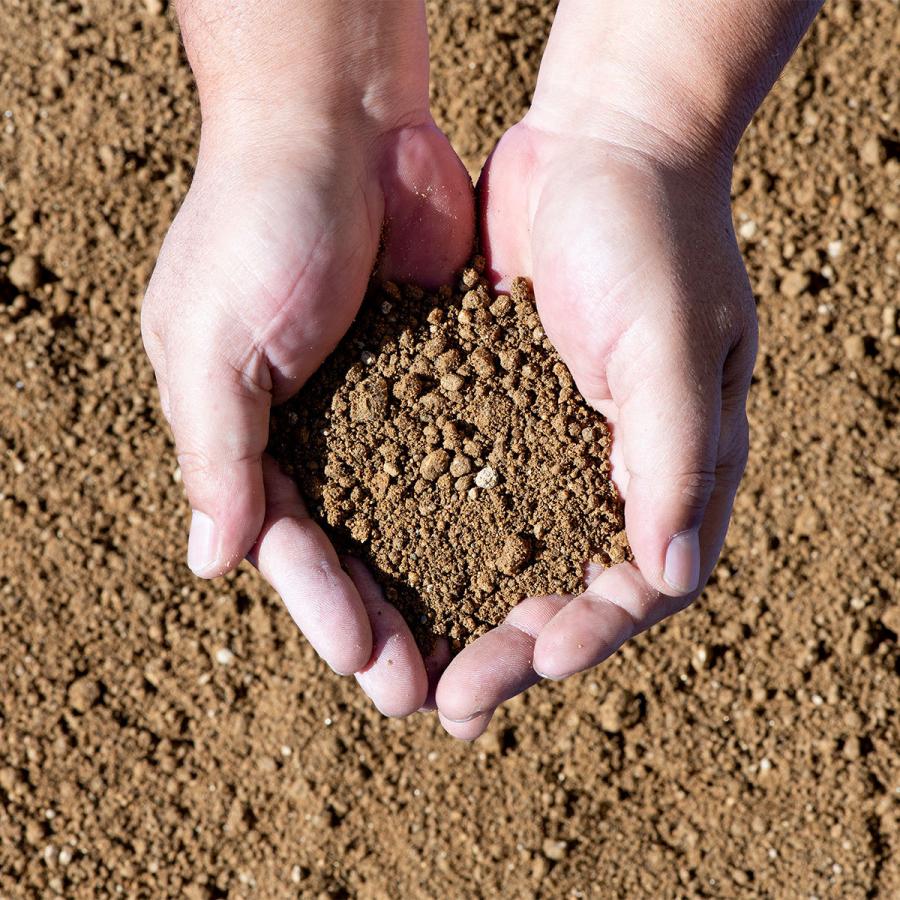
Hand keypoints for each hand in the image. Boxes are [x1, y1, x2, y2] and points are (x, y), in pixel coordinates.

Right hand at [141, 1, 473, 715]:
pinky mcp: (445, 373)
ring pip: (416, 515)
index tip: (368, 666)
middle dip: (390, 617)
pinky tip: (521, 553)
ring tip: (486, 647)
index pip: (289, 545)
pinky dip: (489, 505)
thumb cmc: (258, 220)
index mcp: (249, 434)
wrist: (337, 123)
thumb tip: (212, 564)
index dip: (326, 607)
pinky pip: (469, 454)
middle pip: (357, 547)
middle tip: (431, 690)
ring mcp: (386, 406)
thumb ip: (217, 453)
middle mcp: (319, 431)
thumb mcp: (210, 339)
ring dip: (445, 580)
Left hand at [434, 119, 756, 737]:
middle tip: (446, 700)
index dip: (584, 635)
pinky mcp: (490, 408)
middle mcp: (608, 473)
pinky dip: (422, 534)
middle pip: (560, 589)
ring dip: (457, 612)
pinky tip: (377, 569)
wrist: (600, 147)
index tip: (523, 667)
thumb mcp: (671, 344)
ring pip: (502, 554)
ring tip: (404, 665)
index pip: (636, 586)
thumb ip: (673, 458)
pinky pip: (457, 488)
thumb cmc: (654, 236)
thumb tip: (672, 575)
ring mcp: (546, 445)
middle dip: (507, 647)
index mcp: (671, 470)